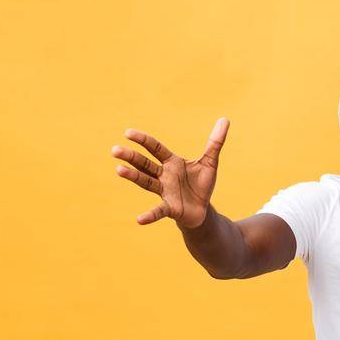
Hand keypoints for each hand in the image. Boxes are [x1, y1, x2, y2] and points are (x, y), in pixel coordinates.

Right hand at [111, 118, 229, 228]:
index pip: (155, 148)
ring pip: (146, 182)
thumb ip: (215, 142)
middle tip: (115, 149)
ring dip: (133, 176)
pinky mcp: (170, 208)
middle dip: (131, 157)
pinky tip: (139, 219)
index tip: (128, 132)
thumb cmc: (201, 184)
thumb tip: (225, 119)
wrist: (202, 209)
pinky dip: (150, 215)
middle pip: (145, 164)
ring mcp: (165, 192)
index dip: (143, 140)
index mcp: (171, 163)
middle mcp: (163, 176)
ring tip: (118, 170)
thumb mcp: (210, 162)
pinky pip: (158, 211)